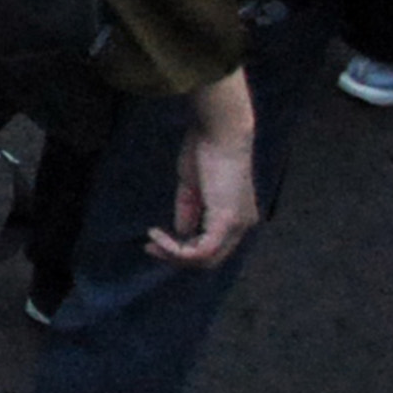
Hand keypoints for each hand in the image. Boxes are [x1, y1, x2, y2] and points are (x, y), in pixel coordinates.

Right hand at [150, 70, 259, 267]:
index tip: (155, 237)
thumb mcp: (192, 187)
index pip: (213, 246)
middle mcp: (243, 226)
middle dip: (177, 257)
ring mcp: (237, 225)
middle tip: (149, 247)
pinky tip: (158, 235)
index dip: (184, 249)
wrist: (220, 133)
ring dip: (174, 255)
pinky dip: (176, 249)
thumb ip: (190, 211)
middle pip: (211, 259)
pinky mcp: (226, 222)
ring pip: (207, 259)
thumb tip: (182, 232)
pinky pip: (202, 250)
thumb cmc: (206, 150)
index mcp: (238, 216)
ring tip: (152, 241)